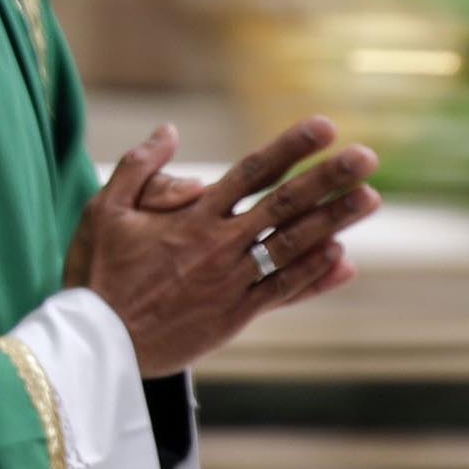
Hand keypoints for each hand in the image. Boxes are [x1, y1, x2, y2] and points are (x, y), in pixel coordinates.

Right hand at [69, 117, 379, 377]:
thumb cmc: (97, 273)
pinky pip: (282, 290)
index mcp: (191, 217)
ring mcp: (231, 282)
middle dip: (328, 179)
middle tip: (366, 157)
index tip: (325, 126)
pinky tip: (342, 257)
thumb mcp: (103, 210)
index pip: (251, 172)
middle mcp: (219, 245)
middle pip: (284, 205)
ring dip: (334, 221)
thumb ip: (138, 167)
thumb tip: (168, 129)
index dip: (290, 147)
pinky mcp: (234, 315)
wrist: (98, 343)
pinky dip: (313, 275)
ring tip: (370, 198)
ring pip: (293, 246)